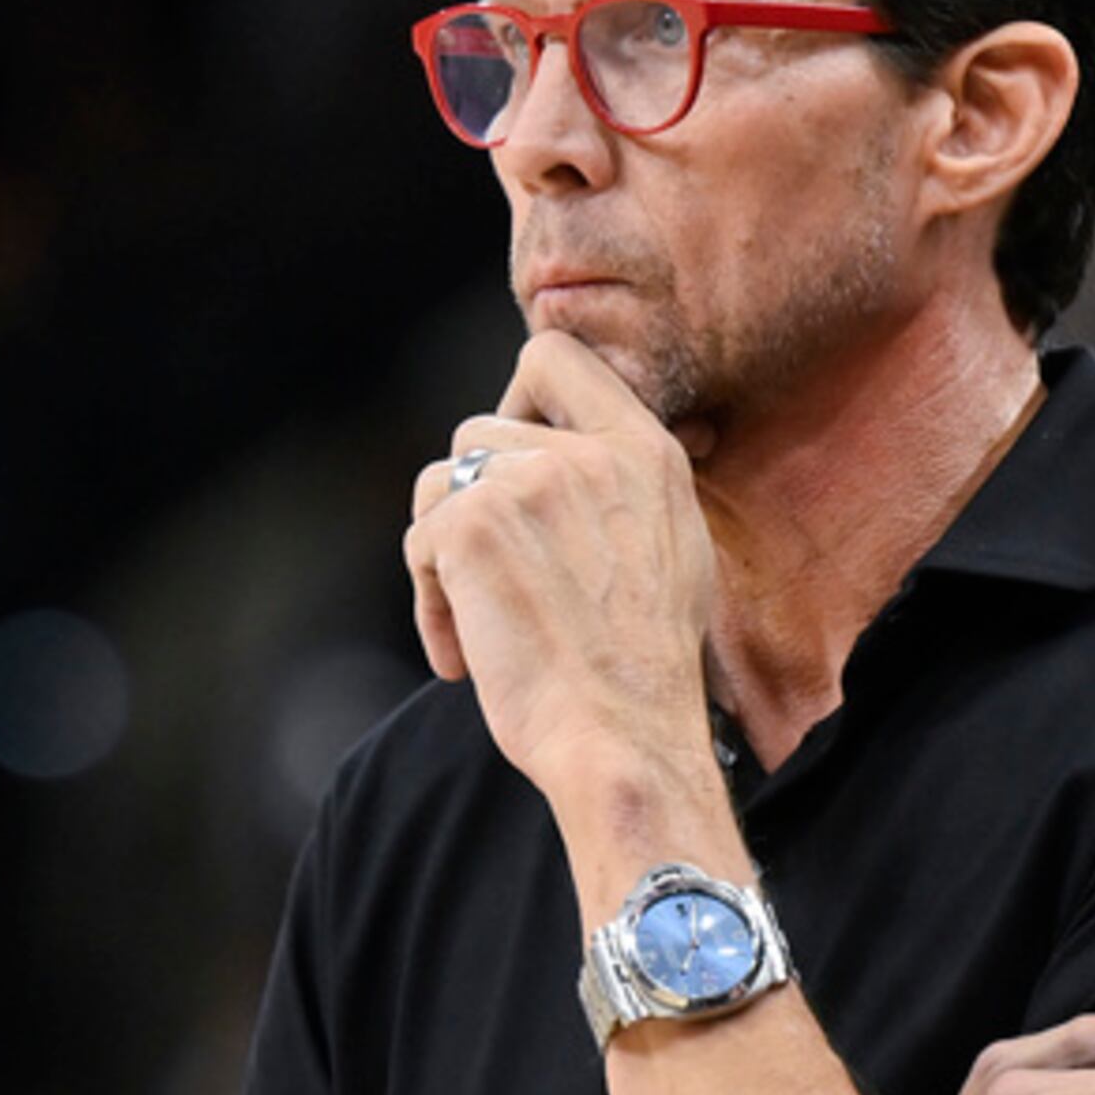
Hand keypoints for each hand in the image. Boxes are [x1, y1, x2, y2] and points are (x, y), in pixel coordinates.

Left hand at [401, 331, 715, 796]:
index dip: (515, 398)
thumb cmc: (644, 671)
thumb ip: (625, 485)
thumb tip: (569, 449)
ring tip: (481, 623)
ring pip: (440, 483)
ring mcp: (524, 484)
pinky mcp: (469, 528)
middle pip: (480, 428)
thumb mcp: (674, 550)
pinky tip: (466, 659)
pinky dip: (432, 605)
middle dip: (474, 500)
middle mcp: (584, 452)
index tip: (512, 461)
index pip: (553, 357)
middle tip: (495, 576)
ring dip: (447, 552)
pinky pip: (419, 544)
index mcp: (643, 451)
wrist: (622, 738)